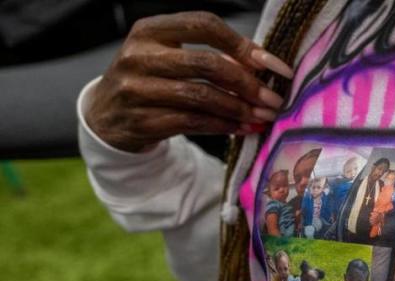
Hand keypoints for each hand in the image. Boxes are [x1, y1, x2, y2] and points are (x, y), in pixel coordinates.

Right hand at [86, 11, 292, 151]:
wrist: (106, 116)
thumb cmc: (150, 82)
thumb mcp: (168, 57)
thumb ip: (208, 57)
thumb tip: (262, 70)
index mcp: (150, 30)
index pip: (204, 25)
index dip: (243, 45)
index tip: (275, 67)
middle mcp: (139, 55)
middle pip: (206, 63)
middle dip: (247, 83)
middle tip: (273, 99)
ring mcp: (136, 89)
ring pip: (200, 97)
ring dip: (239, 109)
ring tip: (263, 117)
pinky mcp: (140, 121)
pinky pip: (192, 123)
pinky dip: (223, 126)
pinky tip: (242, 129)